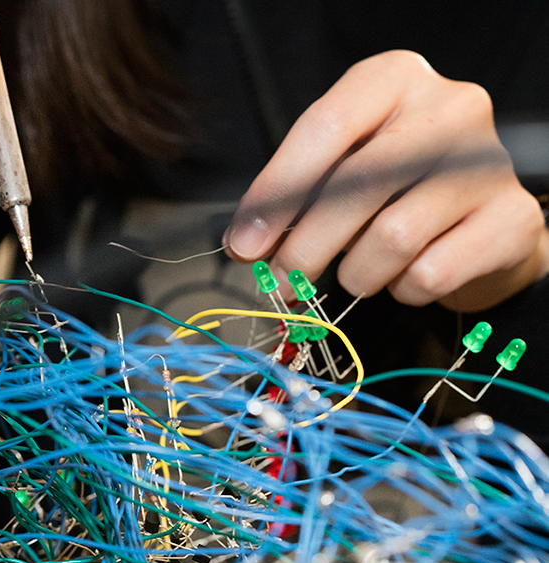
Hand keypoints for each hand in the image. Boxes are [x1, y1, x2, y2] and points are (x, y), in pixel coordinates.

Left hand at [224, 50, 548, 311]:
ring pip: (392, 236)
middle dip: (304, 246)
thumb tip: (245, 245)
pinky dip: (402, 289)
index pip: (324, 127)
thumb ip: (293, 195)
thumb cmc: (396, 188)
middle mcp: (449, 108)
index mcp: (394, 79)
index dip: (276, 191)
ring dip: (356, 273)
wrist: (479, 219)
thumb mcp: (341, 169)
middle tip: (281, 283)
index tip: (244, 244)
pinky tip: (404, 277)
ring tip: (355, 275)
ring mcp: (487, 161)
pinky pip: (430, 273)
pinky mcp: (511, 218)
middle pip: (356, 185)